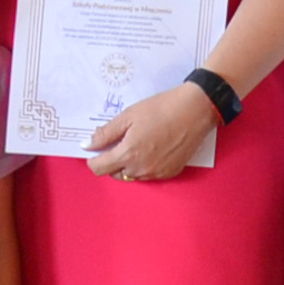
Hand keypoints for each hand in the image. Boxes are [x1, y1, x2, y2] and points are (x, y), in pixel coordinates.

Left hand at [86, 82, 219, 181]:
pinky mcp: (170, 172)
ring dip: (128, 164)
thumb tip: (88, 145)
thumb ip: (105, 134)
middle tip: (119, 141)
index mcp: (128, 155)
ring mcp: (157, 173)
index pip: (99, 169)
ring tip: (137, 142)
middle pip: (115, 173)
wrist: (195, 110)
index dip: (93, 159)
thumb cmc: (161, 109)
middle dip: (111, 160)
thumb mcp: (127, 117)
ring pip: (132, 175)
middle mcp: (141, 169)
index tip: (96, 148)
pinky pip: (149, 175)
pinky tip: (152, 147)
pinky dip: (145, 165)